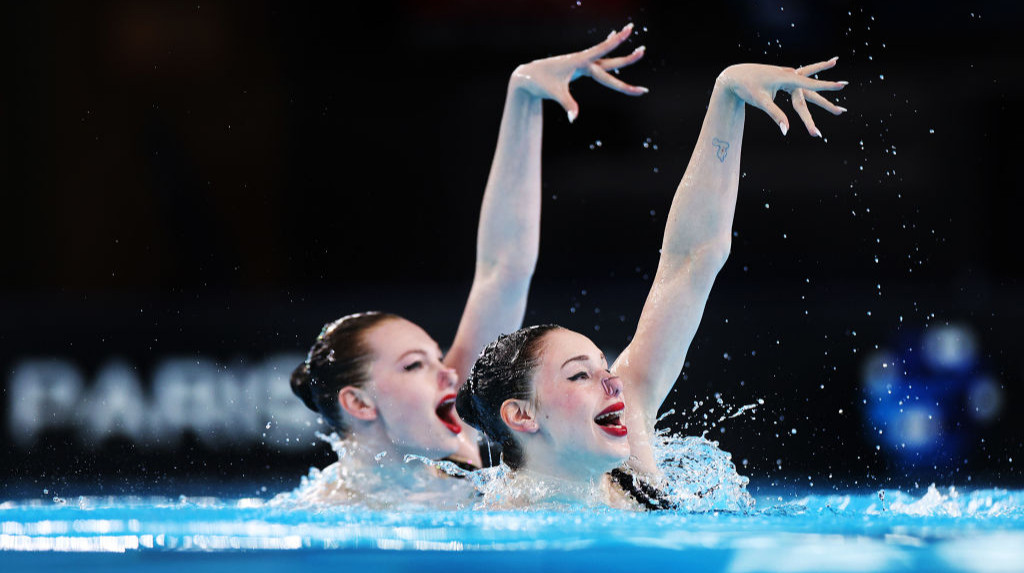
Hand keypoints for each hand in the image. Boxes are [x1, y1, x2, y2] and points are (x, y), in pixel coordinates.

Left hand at [510, 23, 647, 122]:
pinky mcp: (578, 67)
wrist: (527, 76)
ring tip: (638, 50)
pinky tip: (611, 39)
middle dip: (627, 58)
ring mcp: (581, 63)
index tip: (631, 37)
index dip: (618, 45)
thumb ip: (567, 104)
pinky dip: (606, 50)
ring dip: (621, 56)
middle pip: (610, 60)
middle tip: (643, 50)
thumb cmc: (540, 83)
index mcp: (579, 61)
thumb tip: (574, 118)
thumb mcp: (554, 93)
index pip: (603, 53)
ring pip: (606, 60)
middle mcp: (582, 60)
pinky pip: (597, 60)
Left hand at [716, 58, 847, 136]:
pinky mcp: (777, 74)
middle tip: (845, 83)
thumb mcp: (762, 103)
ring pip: (804, 72)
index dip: (826, 86)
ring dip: (820, 68)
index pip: (810, 84)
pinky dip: (803, 72)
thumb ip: (776, 116)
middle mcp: (787, 72)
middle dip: (826, 82)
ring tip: (834, 61)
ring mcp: (782, 72)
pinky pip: (794, 74)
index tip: (842, 85)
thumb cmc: (746, 89)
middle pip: (810, 80)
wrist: (732, 76)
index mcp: (786, 78)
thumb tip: (786, 131)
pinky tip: (804, 72)